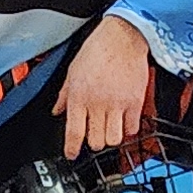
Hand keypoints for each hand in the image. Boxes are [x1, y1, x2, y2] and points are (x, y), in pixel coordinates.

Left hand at [56, 20, 151, 157]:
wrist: (122, 37)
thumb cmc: (97, 50)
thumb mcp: (73, 71)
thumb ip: (64, 94)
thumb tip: (57, 110)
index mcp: (79, 96)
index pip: (74, 132)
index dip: (72, 149)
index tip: (72, 154)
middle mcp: (98, 103)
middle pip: (96, 141)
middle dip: (94, 142)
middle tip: (94, 134)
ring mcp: (118, 104)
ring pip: (114, 139)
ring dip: (111, 138)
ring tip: (109, 129)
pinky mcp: (135, 102)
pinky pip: (132, 128)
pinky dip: (128, 129)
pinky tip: (124, 121)